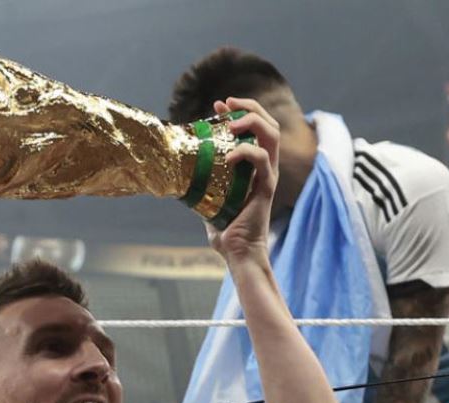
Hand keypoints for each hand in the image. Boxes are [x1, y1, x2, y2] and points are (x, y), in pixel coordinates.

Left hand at [207, 97, 279, 264]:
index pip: (255, 128)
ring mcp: (268, 175)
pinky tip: (229, 156)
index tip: (219, 105)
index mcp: (255, 166)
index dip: (239, 111)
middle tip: (226, 104)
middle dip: (249, 107)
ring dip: (252, 121)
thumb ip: (201, 183)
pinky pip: (261, 159)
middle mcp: (266, 167)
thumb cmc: (225, 230)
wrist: (238, 252)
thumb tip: (176, 174)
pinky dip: (245, 151)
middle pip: (269, 124)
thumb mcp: (208, 199)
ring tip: (230, 123)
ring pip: (272, 134)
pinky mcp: (267, 187)